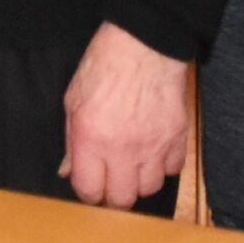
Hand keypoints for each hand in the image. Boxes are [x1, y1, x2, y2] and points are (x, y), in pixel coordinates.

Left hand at [60, 22, 189, 207]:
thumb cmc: (105, 64)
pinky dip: (163, 166)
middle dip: (114, 195)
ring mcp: (153, 144)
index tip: (90, 186)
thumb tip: (67, 170)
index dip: (88, 194)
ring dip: (140, 182)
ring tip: (134, 166)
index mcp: (91, 138)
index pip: (89, 191)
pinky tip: (154, 151)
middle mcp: (122, 148)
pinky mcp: (176, 136)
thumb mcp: (73, 100)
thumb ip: (71, 141)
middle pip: (122, 199)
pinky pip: (173, 169)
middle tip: (112, 182)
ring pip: (150, 189)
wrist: (145, 43)